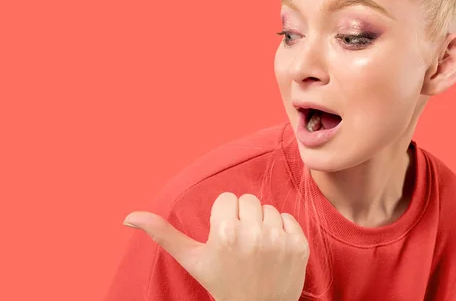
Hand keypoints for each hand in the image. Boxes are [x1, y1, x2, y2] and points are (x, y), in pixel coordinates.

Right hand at [123, 192, 309, 300]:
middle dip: (242, 217)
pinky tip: (273, 250)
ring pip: (268, 208)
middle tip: (240, 243)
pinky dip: (282, 230)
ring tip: (256, 248)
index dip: (223, 217)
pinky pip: (289, 218)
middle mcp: (253, 234)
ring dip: (262, 223)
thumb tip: (128, 217)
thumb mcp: (192, 259)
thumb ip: (163, 234)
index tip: (224, 238)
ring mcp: (279, 240)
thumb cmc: (221, 282)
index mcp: (224, 233)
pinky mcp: (299, 246)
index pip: (227, 199)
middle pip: (247, 200)